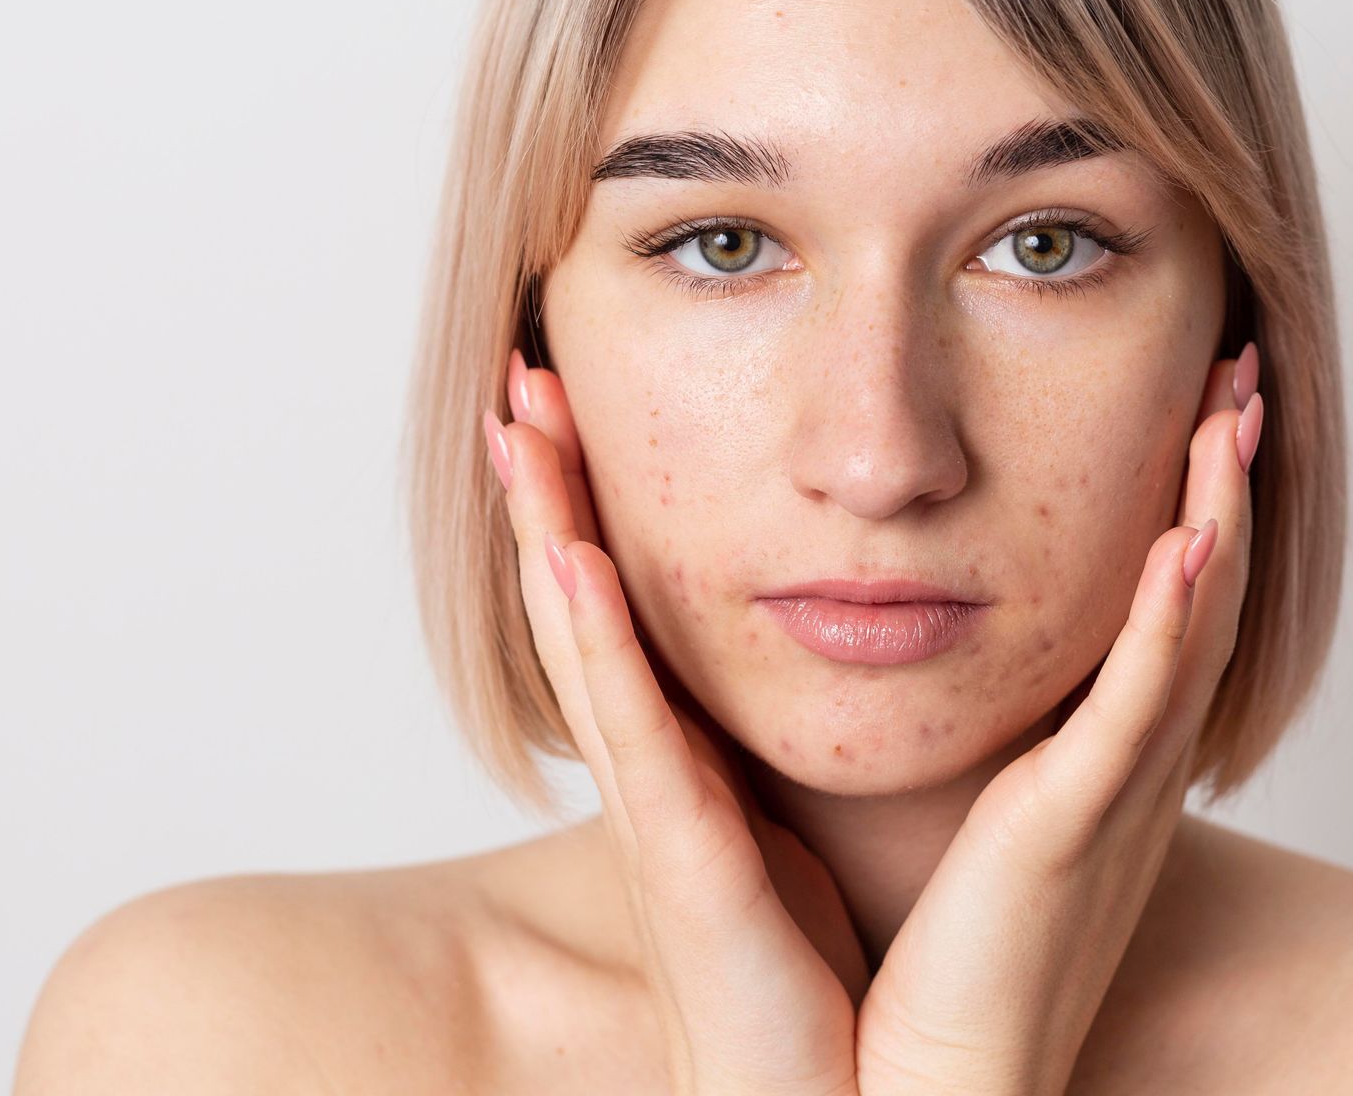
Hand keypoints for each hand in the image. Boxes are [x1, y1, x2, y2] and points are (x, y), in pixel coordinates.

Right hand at [485, 349, 867, 1095]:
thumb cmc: (821, 975)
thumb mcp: (798, 829)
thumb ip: (787, 748)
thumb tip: (832, 659)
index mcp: (689, 759)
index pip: (626, 604)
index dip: (589, 504)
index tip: (573, 404)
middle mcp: (655, 774)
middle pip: (582, 601)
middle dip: (547, 487)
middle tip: (519, 377)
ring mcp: (656, 815)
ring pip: (584, 644)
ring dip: (545, 528)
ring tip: (519, 425)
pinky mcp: (683, 865)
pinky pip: (635, 734)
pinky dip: (592, 641)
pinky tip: (565, 557)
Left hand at [852, 349, 1263, 1095]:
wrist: (924, 1087)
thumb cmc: (925, 956)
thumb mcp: (964, 813)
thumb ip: (976, 734)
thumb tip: (937, 652)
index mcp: (1098, 758)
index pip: (1162, 604)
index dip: (1192, 502)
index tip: (1196, 406)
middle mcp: (1127, 767)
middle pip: (1203, 593)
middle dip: (1225, 479)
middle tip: (1241, 373)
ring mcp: (1113, 796)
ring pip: (1191, 629)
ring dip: (1218, 514)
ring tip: (1234, 411)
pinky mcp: (1073, 830)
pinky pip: (1135, 710)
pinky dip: (1172, 624)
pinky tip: (1193, 540)